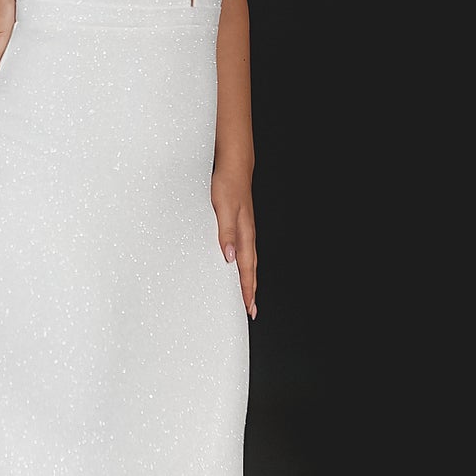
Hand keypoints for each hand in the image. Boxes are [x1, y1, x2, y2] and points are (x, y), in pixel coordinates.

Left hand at [211, 169, 256, 317]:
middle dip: (251, 290)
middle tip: (251, 311)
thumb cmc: (228, 183)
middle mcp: (247, 234)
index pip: (246, 268)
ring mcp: (245, 229)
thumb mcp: (223, 208)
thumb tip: (229, 258)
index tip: (248, 307)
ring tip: (248, 296)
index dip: (247, 288)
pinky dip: (243, 265)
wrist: (235, 164)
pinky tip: (238, 267)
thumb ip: (226, 232)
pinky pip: (244, 251)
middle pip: (251, 269)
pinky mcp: (240, 224)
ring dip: (248, 279)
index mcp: (244, 233)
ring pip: (249, 261)